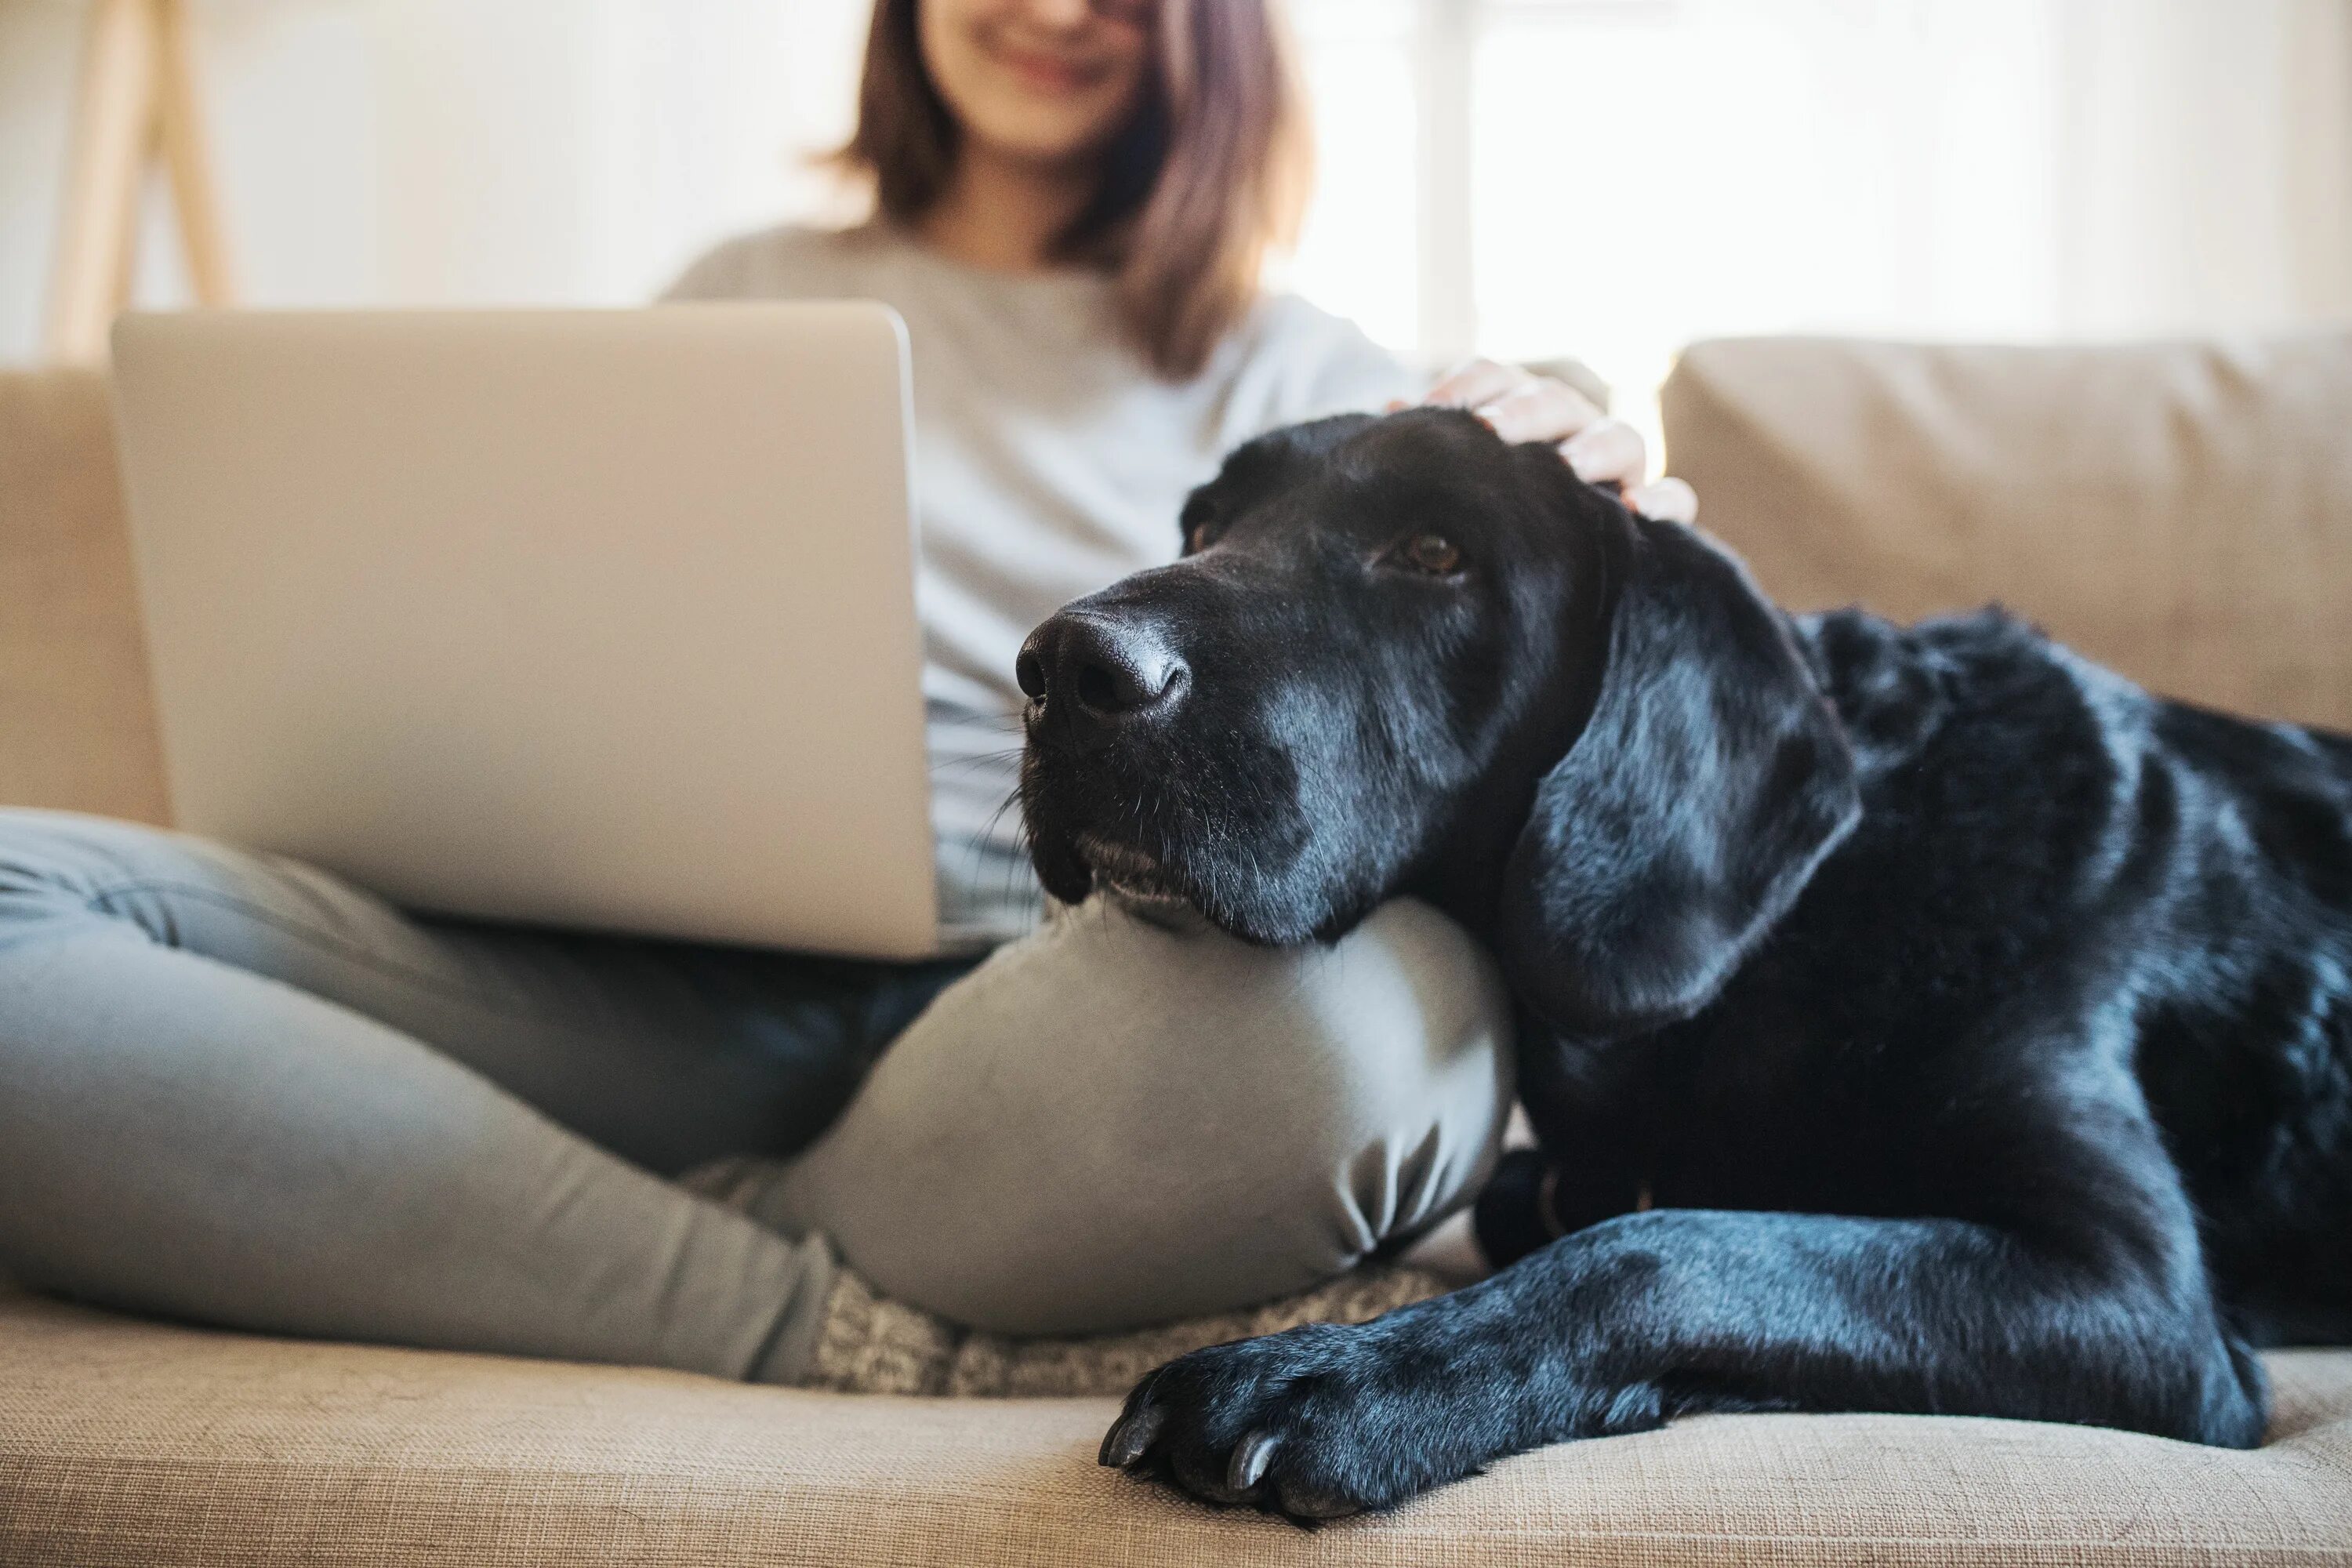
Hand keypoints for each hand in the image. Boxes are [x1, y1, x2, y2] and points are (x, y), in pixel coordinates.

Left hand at [1418, 359, 1698, 523]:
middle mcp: (1570, 426)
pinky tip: (1639, 511)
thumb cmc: (1483, 516)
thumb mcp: (1455, 481)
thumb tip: (1391, 416)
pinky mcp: (1651, 507)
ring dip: (1595, 448)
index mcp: (1516, 409)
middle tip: (1491, 433)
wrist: (1538, 577)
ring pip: (1621, 438)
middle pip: (1554, 401)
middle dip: (1523, 412)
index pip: (1495, 377)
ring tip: (1571, 467)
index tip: (1431, 410)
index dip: (1466, 386)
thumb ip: (1434, 447)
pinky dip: (1664, 501)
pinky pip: (1676, 498)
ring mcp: (1617, 464)